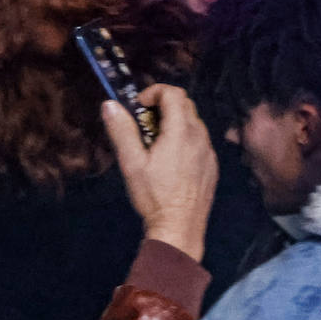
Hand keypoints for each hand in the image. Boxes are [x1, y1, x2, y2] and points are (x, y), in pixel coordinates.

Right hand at [102, 85, 217, 263]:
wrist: (180, 227)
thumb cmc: (153, 195)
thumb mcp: (132, 163)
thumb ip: (122, 131)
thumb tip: (110, 105)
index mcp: (180, 131)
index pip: (173, 93)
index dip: (154, 92)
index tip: (138, 107)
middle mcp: (199, 135)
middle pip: (185, 105)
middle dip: (163, 106)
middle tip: (143, 126)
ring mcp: (208, 151)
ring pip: (193, 124)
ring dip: (173, 124)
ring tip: (155, 146)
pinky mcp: (211, 165)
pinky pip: (198, 142)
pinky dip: (184, 141)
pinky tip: (170, 163)